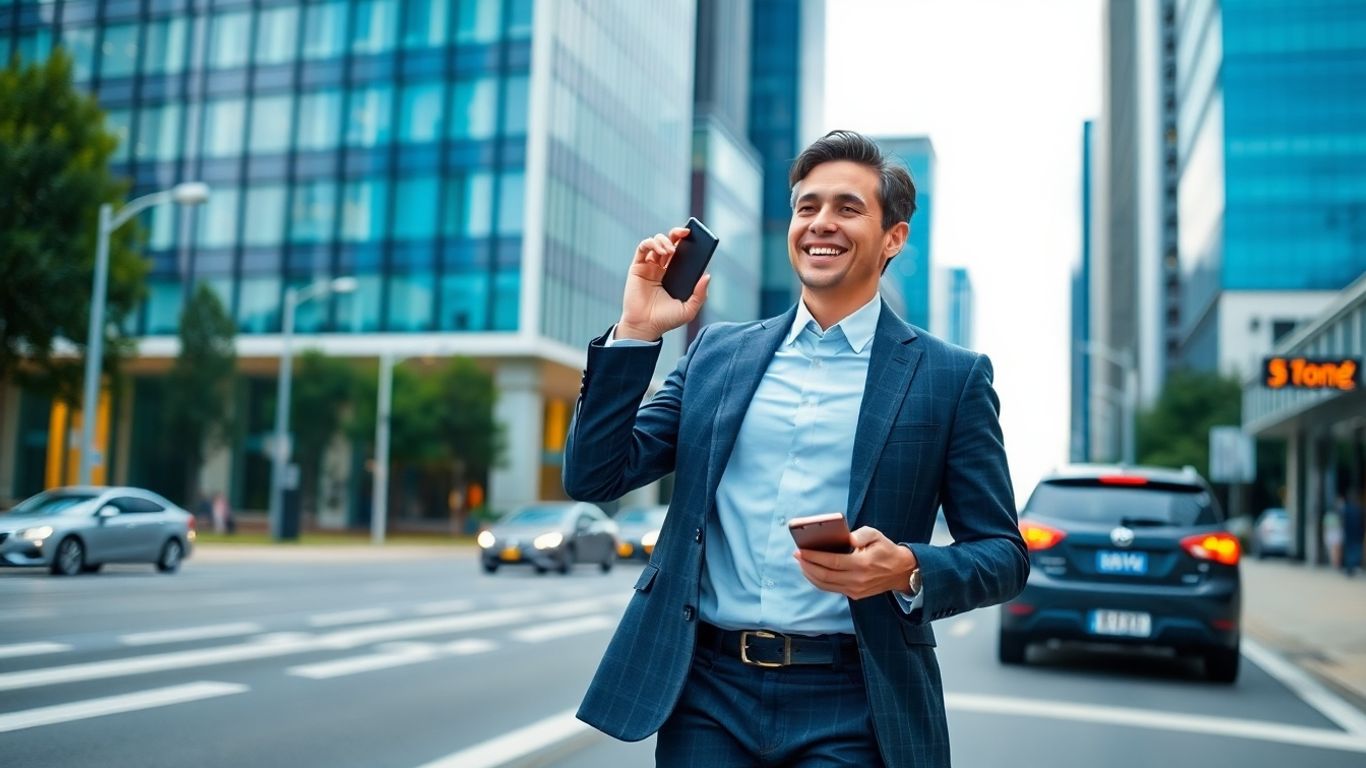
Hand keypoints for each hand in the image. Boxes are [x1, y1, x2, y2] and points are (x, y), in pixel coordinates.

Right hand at [615, 228, 710, 340]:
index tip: (696, 236)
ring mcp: (649, 266)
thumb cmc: (666, 320)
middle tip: (686, 233)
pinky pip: (643, 247)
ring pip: (656, 242)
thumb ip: (700, 294)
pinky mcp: (637, 267)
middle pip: (670, 243)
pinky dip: (651, 243)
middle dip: (677, 234)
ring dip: (664, 240)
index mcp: (675, 274)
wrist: (645, 327)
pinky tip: (660, 250)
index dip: (688, 242)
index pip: (683, 252)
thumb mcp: (689, 309)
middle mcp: (662, 267)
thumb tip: (707, 275)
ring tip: (671, 250)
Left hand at [794, 526, 917, 599]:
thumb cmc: (886, 550)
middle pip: (824, 576)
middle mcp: (857, 580)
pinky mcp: (855, 594)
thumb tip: (847, 538)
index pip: (831, 562)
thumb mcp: (876, 535)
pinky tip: (812, 572)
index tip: (800, 550)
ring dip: (810, 574)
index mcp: (862, 564)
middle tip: (797, 555)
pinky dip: (819, 581)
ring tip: (801, 563)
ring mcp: (855, 590)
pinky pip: (832, 589)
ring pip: (825, 585)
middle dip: (807, 565)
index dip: (813, 557)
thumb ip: (861, 534)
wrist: (901, 571)